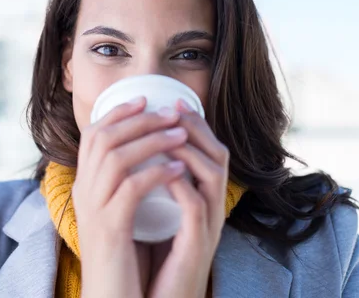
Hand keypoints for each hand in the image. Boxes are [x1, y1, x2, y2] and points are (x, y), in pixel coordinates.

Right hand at [73, 97, 188, 297]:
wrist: (111, 294)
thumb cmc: (122, 253)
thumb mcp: (117, 210)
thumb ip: (123, 182)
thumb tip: (144, 151)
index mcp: (85, 184)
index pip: (92, 135)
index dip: (117, 113)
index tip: (144, 100)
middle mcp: (83, 191)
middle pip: (103, 138)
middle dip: (139, 120)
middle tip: (170, 113)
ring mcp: (93, 209)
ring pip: (116, 157)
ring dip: (151, 140)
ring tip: (180, 134)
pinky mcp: (109, 228)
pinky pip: (131, 188)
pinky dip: (157, 172)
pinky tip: (179, 167)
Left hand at [148, 99, 229, 297]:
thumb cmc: (158, 255)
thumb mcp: (162, 212)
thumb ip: (159, 183)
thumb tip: (140, 149)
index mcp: (204, 197)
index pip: (209, 150)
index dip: (194, 124)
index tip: (170, 104)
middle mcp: (212, 207)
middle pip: (218, 155)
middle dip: (194, 128)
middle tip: (171, 110)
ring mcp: (208, 225)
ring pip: (212, 174)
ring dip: (188, 150)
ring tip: (164, 134)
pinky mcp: (197, 243)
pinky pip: (195, 206)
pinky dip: (180, 184)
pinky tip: (161, 172)